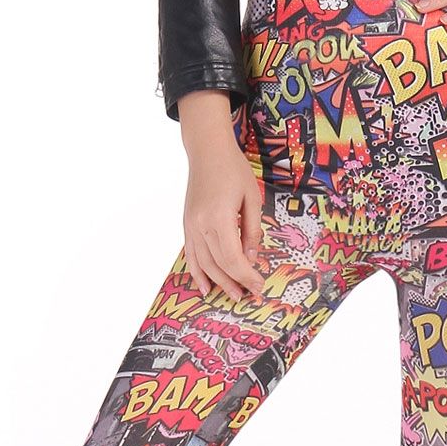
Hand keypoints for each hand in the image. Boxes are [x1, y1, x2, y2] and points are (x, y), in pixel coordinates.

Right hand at [179, 90, 263, 301]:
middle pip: (219, 264)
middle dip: (236, 282)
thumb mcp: (252, 198)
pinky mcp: (187, 224)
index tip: (259, 286)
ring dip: (218, 282)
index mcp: (219, 217)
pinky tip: (204, 287)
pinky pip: (191, 254)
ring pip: (204, 263)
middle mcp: (201, 224)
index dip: (247, 276)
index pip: (234, 258)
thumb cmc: (233, 169)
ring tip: (232, 295)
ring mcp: (191, 225)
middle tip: (249, 295)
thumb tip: (252, 257)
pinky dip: (197, 272)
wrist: (207, 150)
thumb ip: (252, 230)